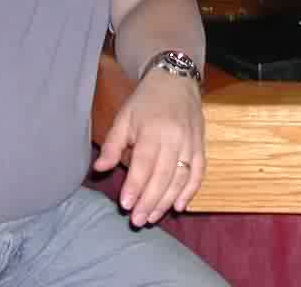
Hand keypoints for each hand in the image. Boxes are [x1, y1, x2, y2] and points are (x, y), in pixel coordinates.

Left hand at [92, 71, 204, 225]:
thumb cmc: (146, 100)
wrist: (176, 80)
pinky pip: (199, 171)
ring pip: (181, 177)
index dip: (135, 186)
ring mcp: (191, 142)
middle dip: (149, 200)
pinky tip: (181, 206)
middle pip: (163, 175)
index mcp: (153, 130)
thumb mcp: (124, 117)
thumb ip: (112, 144)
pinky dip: (191, 190)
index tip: (125, 205)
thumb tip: (100, 169)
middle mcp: (175, 138)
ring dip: (167, 200)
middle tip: (137, 221)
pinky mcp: (200, 145)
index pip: (144, 163)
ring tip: (152, 217)